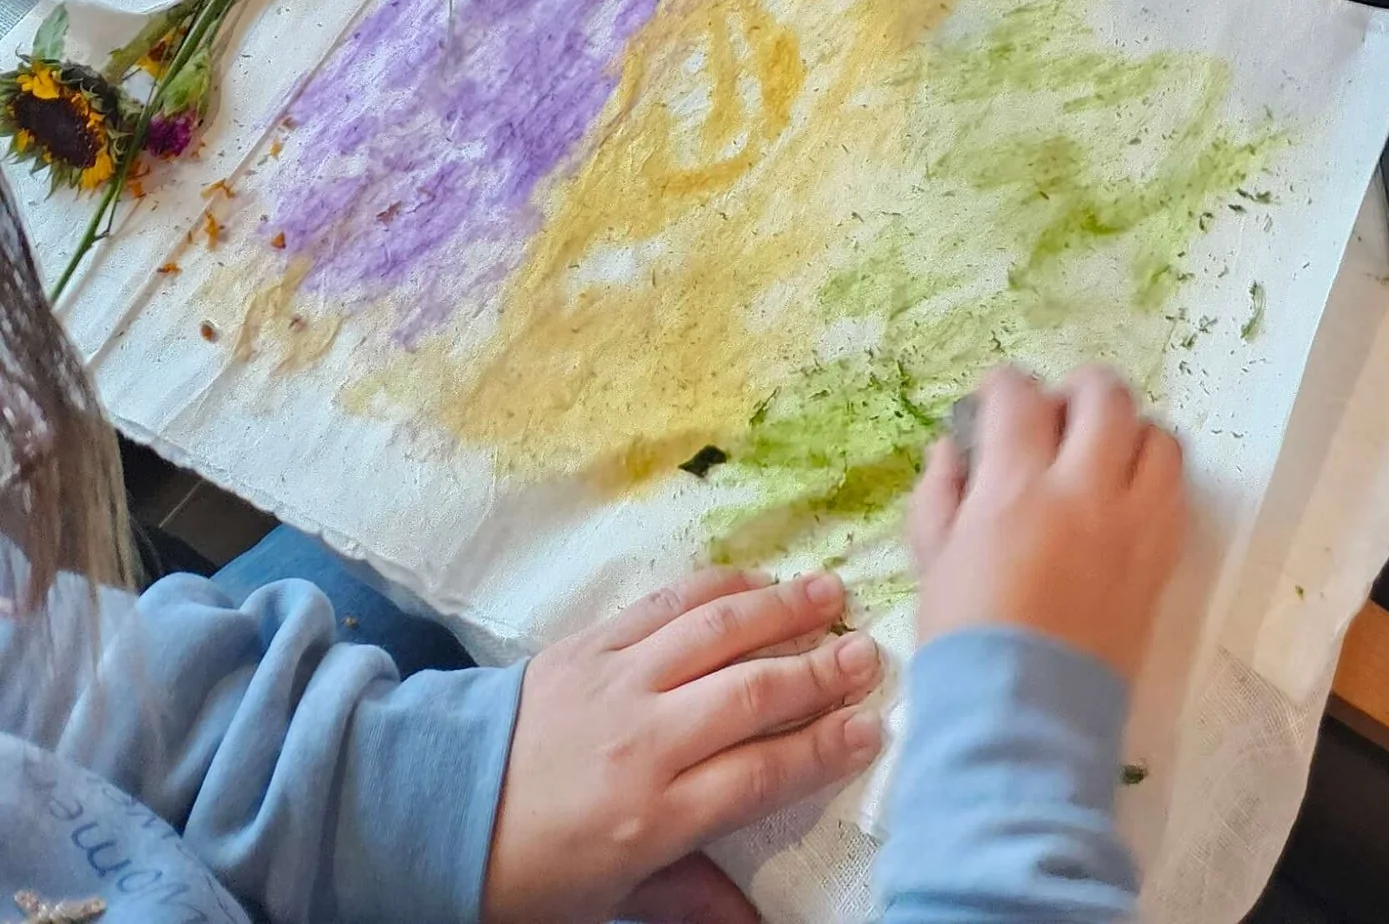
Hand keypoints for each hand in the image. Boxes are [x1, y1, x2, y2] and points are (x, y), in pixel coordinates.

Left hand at [480, 570, 880, 923]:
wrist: (433, 813)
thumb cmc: (527, 872)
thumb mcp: (611, 902)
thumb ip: (693, 899)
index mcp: (651, 815)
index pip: (760, 772)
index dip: (822, 748)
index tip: (871, 727)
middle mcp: (642, 739)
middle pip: (751, 692)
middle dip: (819, 672)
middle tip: (870, 654)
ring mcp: (615, 681)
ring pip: (716, 631)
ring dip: (781, 609)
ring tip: (832, 593)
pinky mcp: (588, 644)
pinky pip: (665, 603)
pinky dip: (718, 586)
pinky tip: (756, 581)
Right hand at [908, 365, 1184, 687]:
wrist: (1023, 723)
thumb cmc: (965, 644)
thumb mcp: (933, 562)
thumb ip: (940, 494)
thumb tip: (953, 447)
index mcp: (1015, 487)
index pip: (1019, 394)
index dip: (1003, 386)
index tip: (996, 400)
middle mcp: (1083, 490)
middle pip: (1104, 394)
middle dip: (1077, 390)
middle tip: (1059, 414)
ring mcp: (1132, 524)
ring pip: (1156, 434)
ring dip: (1128, 432)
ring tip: (1103, 454)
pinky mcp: (1163, 559)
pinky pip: (1176, 490)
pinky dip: (1154, 479)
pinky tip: (1125, 499)